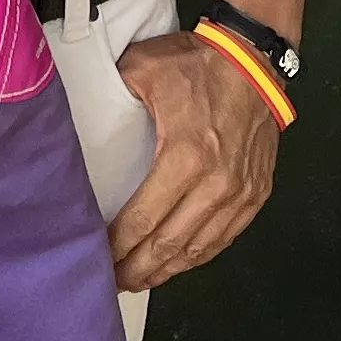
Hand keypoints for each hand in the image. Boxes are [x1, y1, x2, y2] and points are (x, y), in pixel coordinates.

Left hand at [106, 29, 281, 289]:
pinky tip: (178, 262)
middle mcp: (216, 183)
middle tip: (113, 281)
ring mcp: (240, 193)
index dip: (119, 244)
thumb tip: (84, 113)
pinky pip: (225, 238)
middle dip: (138, 268)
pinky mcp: (256, 194)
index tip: (97, 256)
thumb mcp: (143, 68)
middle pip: (170, 244)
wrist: (253, 59)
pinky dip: (199, 256)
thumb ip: (112, 93)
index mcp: (185, 156)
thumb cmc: (197, 64)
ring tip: (140, 279)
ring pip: (199, 248)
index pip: (144, 218)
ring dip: (167, 270)